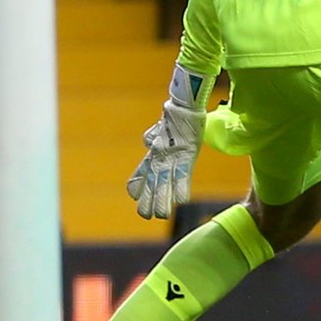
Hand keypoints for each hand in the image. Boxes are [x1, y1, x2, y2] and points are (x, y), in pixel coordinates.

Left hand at [126, 95, 205, 220]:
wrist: (183, 104)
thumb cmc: (176, 115)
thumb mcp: (161, 128)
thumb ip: (154, 137)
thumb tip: (148, 141)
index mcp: (154, 151)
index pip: (141, 172)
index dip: (138, 185)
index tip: (134, 196)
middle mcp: (160, 156)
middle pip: (151, 182)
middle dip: (149, 200)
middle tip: (146, 215)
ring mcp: (172, 156)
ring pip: (165, 182)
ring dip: (163, 200)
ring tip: (161, 215)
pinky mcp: (187, 154)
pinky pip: (183, 174)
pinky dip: (181, 188)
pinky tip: (181, 201)